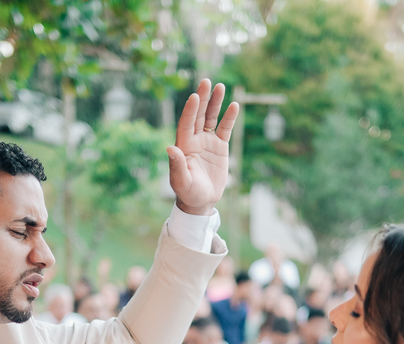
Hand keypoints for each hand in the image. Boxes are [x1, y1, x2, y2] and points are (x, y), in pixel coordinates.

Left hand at [168, 79, 238, 216]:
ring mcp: (207, 141)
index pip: (186, 123)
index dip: (190, 110)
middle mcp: (194, 139)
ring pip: (211, 117)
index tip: (195, 96)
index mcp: (183, 145)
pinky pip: (225, 128)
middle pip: (198, 115)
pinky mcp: (220, 147)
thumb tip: (169, 148)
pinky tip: (234, 105)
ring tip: (220, 86)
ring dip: (215, 102)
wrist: (201, 201)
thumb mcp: (181, 181)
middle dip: (202, 98)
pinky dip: (229, 118)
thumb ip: (176, 165)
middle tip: (206, 81)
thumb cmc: (188, 193)